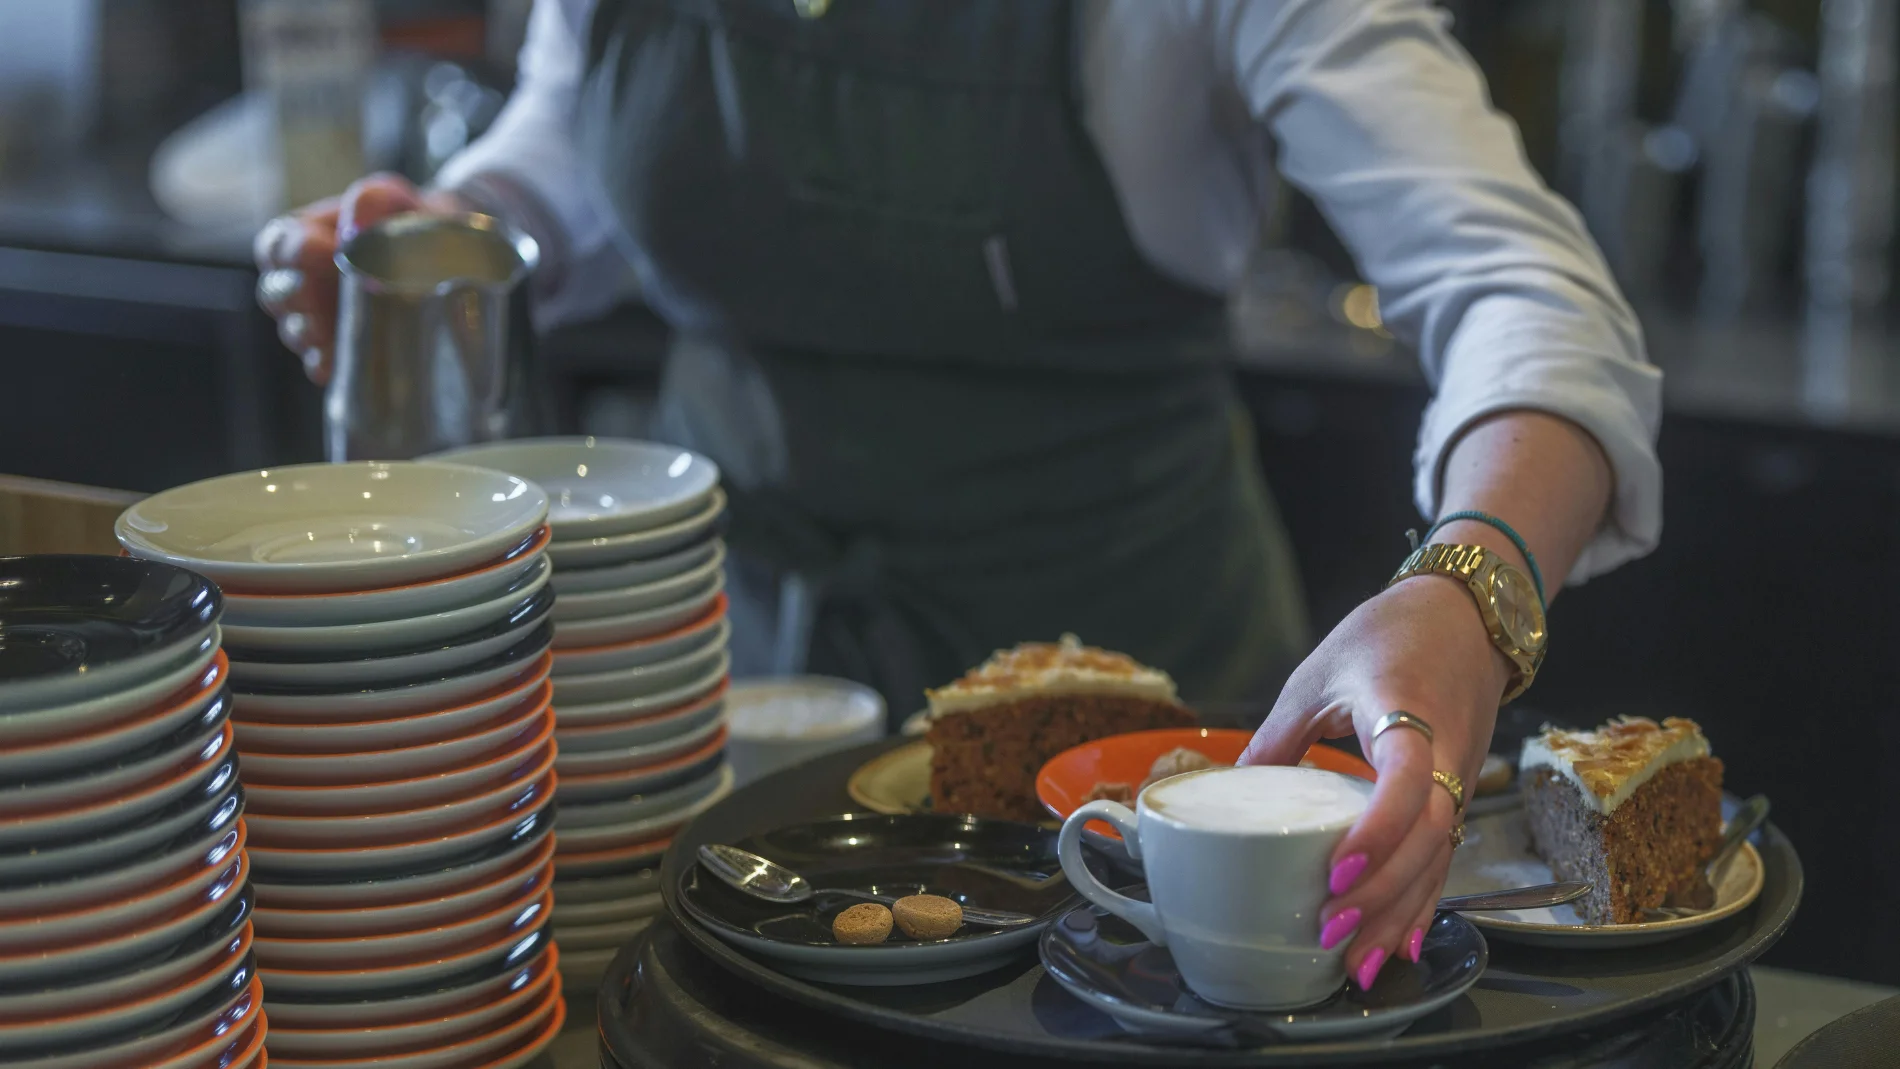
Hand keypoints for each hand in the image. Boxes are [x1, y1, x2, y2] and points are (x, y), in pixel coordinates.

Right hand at [252, 174, 466, 384]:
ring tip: (338, 326)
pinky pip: (321, 365)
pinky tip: (346, 361)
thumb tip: (354, 230)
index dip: (293, 252)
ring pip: (296, 332)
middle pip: (276, 294)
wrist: (445, 254)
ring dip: (313, 331)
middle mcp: (302, 282)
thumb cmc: (406, 221)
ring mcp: (317, 321)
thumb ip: (372, 200)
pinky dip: (330, 363)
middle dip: (297, 296)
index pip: (275, 247)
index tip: (326, 251)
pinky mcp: (340, 352)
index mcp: (303, 238)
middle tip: (324, 295)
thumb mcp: (393, 198)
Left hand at [1239, 573, 1506, 991]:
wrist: (1467, 614)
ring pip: (1438, 859)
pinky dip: (1420, 904)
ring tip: (1356, 965)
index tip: (1336, 870)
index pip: (1405, 782)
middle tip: (1329, 933)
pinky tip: (1400, 947)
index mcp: (1407, 713)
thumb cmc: (1388, 635)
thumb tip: (1230, 789)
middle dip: (1382, 895)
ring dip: (1399, 915)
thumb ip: (1279, 734)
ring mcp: (1460, 780)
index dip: (1376, 832)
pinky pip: (1443, 858)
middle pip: (1427, 839)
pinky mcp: (1459, 796)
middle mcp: (1446, 755)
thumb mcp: (1318, 674)